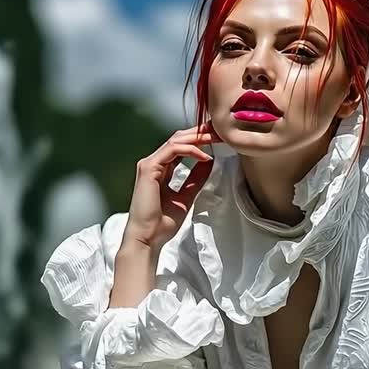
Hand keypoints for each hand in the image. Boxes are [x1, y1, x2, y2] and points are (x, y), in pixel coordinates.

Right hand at [121, 121, 217, 251]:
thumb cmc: (162, 223)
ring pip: (175, 141)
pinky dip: (190, 150)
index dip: (199, 140)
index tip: (218, 139)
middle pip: (178, 139)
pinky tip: (204, 156)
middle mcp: (154, 163)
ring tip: (215, 138)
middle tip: (220, 131)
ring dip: (197, 138)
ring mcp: (150, 164)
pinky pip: (173, 150)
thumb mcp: (186, 196)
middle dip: (200, 133)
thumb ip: (195, 178)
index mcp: (160, 169)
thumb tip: (209, 162)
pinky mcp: (149, 168)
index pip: (181, 147)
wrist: (148, 237)